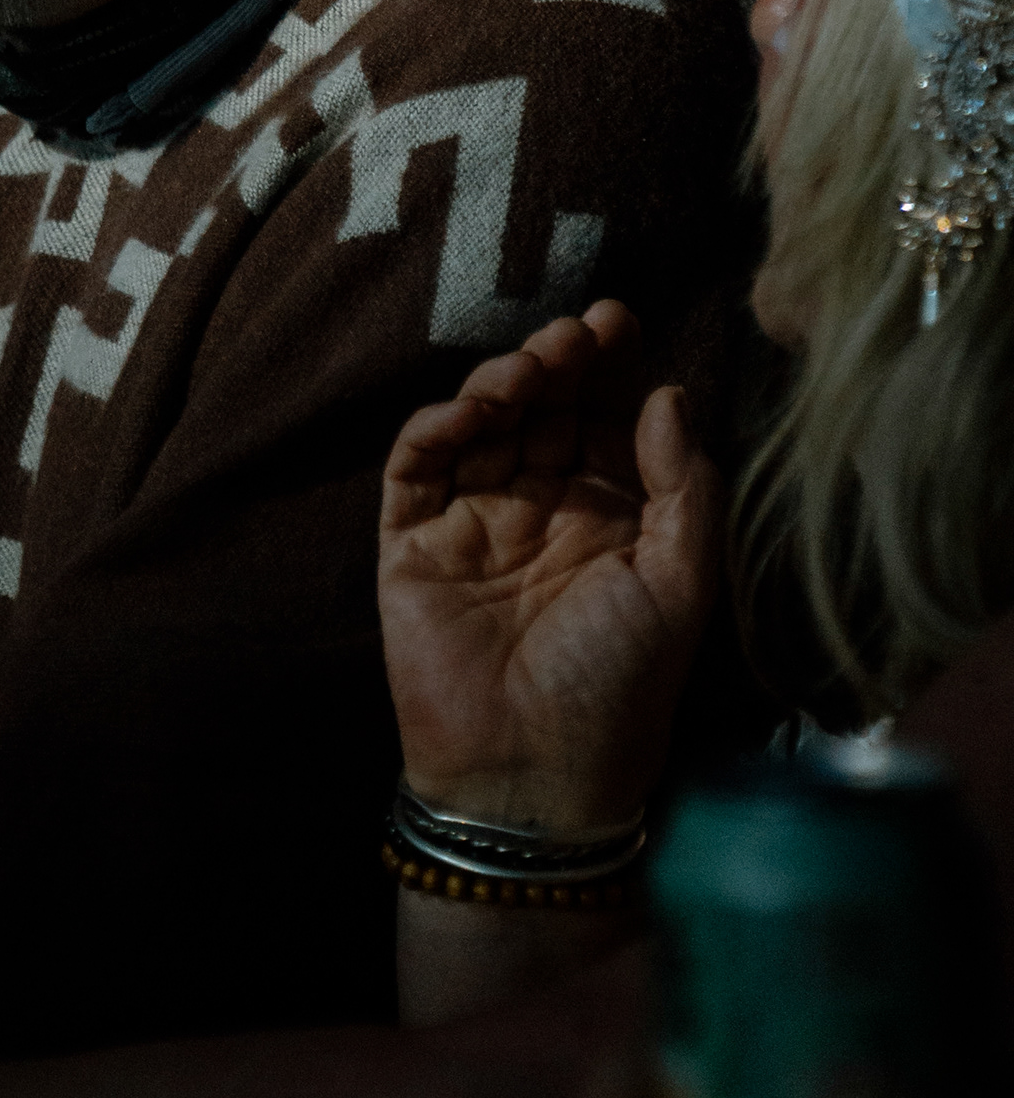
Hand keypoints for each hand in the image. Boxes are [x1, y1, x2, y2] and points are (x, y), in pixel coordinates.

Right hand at [378, 302, 720, 833]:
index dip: (611, 367)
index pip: (606, 418)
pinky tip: (469, 412)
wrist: (533, 780)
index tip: (620, 319)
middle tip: (577, 334)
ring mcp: (474, 520)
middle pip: (544, 406)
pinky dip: (436, 427)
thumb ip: (684, 489)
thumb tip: (669, 393)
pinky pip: (416, 465)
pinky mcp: (414, 541)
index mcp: (609, 518)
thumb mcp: (681, 587)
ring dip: (502, 380)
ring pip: (481, 421)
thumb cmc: (619, 689)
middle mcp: (541, 508)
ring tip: (531, 369)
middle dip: (559, 360)